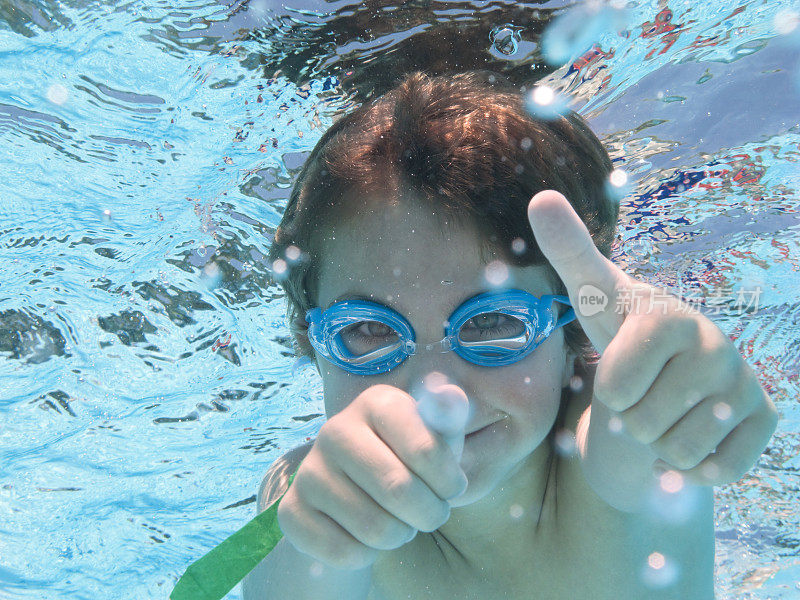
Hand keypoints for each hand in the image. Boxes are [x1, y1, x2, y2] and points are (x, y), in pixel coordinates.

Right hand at [276, 383, 468, 569]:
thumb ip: (448, 417)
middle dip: (430, 514)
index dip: (450, 483)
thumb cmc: (410, 462)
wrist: (359, 495)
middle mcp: (335, 430)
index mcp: (375, 403)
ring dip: (401, 535)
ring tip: (400, 522)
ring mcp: (308, 471)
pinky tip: (367, 537)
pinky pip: (344, 551)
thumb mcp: (437, 439)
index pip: (426, 451)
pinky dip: (368, 554)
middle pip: (399, 490)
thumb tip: (450, 394)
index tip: (451, 488)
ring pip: (374, 527)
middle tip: (432, 514)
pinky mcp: (291, 511)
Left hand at [527, 190, 778, 485]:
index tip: (618, 371)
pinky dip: (693, 463)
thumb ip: (568, 251)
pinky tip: (693, 431)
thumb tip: (542, 196)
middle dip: (632, 420)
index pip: (617, 384)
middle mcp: (717, 345)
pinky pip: (716, 468)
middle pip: (645, 425)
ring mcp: (746, 383)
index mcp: (669, 317)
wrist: (664, 378)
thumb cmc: (621, 333)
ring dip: (660, 443)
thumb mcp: (590, 297)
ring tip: (664, 408)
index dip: (609, 390)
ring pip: (678, 452)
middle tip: (641, 392)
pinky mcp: (765, 419)